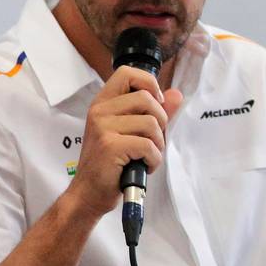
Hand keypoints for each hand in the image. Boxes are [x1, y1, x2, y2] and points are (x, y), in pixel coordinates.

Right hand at [65, 65, 182, 216]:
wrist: (88, 193)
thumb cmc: (109, 164)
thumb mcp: (130, 133)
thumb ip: (153, 112)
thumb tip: (176, 95)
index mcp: (103, 103)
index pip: (127, 73)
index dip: (149, 83)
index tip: (156, 103)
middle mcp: (100, 111)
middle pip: (146, 98)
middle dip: (160, 122)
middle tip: (151, 140)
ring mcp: (103, 127)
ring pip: (151, 123)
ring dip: (158, 144)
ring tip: (146, 156)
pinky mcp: (110, 145)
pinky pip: (148, 145)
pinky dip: (153, 159)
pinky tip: (143, 166)